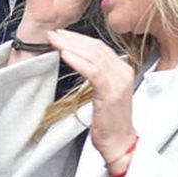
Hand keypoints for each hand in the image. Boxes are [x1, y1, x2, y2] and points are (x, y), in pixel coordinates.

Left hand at [47, 29, 135, 165]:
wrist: (119, 142)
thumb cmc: (108, 121)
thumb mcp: (103, 93)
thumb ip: (97, 75)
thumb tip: (79, 61)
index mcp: (123, 70)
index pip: (100, 47)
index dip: (79, 39)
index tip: (62, 34)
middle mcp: (123, 72)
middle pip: (96, 48)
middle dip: (72, 39)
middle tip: (54, 34)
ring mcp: (119, 82)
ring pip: (93, 56)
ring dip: (71, 46)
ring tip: (54, 41)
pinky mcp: (111, 92)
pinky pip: (92, 71)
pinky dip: (77, 61)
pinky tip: (64, 55)